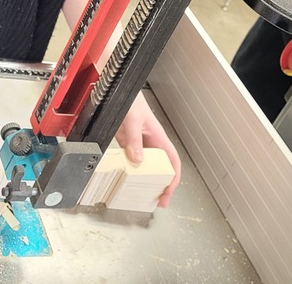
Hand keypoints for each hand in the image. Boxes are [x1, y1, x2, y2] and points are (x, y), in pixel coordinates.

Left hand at [115, 93, 180, 207]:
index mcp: (158, 137)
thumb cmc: (131, 100)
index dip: (174, 177)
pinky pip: (131, 161)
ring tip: (144, 195)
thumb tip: (137, 160)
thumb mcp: (132, 119)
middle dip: (163, 184)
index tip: (170, 191)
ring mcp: (139, 143)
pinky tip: (126, 180)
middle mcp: (150, 142)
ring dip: (146, 180)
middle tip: (159, 201)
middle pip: (161, 167)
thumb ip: (134, 140)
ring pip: (147, 166)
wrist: (118, 91)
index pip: (172, 161)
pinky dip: (130, 172)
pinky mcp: (127, 143)